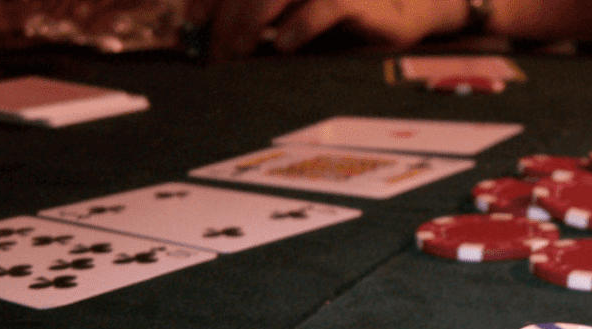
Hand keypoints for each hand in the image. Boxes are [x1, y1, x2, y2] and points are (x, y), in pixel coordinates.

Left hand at [188, 0, 467, 60]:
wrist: (399, 12)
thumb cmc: (337, 15)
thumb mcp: (288, 12)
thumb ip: (254, 18)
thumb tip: (206, 39)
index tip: (192, 26)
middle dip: (223, 22)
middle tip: (216, 57)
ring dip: (248, 26)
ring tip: (239, 56)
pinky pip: (319, 8)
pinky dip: (296, 27)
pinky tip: (283, 47)